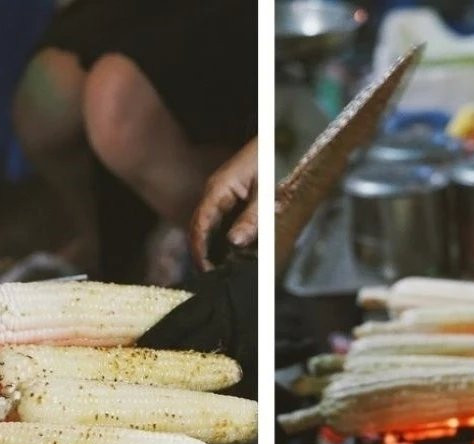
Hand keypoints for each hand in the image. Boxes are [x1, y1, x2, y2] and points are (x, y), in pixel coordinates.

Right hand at [190, 138, 258, 269]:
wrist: (274, 137)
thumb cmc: (269, 159)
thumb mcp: (264, 191)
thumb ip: (251, 218)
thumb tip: (234, 243)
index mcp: (217, 190)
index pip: (199, 225)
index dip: (199, 250)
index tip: (206, 271)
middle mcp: (213, 193)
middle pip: (199, 228)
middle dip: (202, 253)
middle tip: (213, 276)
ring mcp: (218, 195)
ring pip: (208, 226)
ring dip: (212, 246)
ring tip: (221, 268)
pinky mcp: (228, 196)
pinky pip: (219, 220)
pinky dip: (221, 236)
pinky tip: (231, 249)